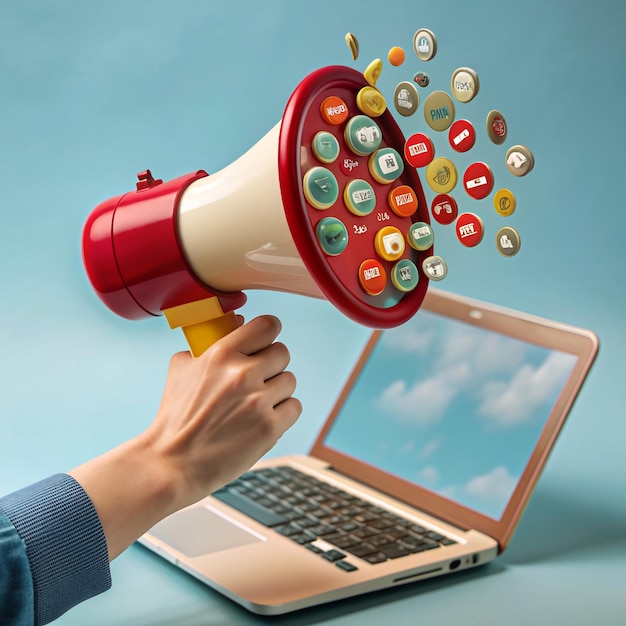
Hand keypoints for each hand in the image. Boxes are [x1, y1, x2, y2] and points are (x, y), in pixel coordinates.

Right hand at [146, 314, 301, 508]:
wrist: (172, 462)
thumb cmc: (176, 416)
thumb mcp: (182, 368)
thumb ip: (210, 342)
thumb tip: (239, 322)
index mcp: (221, 354)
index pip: (268, 325)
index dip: (267, 333)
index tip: (264, 342)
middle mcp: (243, 374)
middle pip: (282, 353)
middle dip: (270, 365)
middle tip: (255, 379)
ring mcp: (258, 402)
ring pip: (289, 381)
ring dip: (276, 391)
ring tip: (254, 404)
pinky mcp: (269, 428)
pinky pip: (294, 407)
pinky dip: (282, 413)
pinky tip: (261, 419)